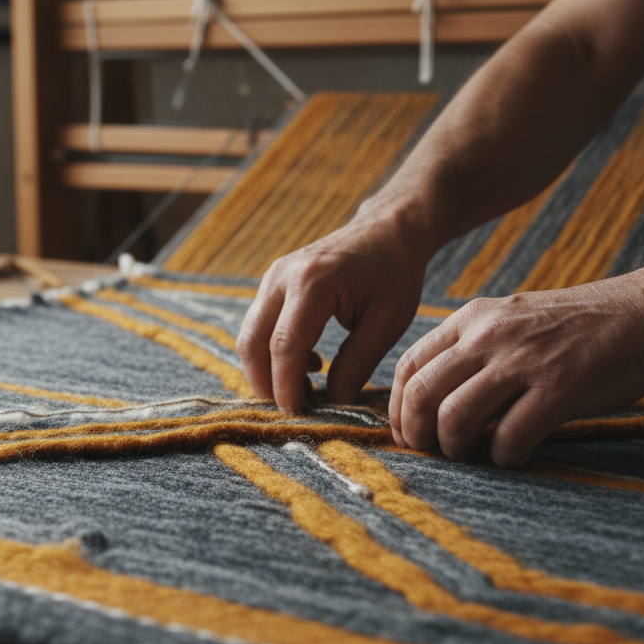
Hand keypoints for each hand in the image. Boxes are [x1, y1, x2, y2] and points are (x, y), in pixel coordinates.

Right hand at [237, 210, 432, 412]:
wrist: (387, 230)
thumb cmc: (394, 272)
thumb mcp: (388, 321)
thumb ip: (358, 362)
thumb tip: (335, 401)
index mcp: (313, 283)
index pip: (284, 346)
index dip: (286, 385)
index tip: (298, 413)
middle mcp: (282, 277)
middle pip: (252, 342)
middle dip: (265, 382)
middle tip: (294, 409)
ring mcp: (272, 276)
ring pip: (249, 335)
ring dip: (266, 369)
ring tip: (305, 388)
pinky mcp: (272, 282)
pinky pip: (258, 324)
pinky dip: (271, 351)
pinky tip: (309, 362)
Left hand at [389, 275, 643, 466]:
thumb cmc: (577, 327)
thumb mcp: (510, 320)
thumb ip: (471, 349)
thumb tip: (431, 401)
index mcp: (471, 319)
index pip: (408, 366)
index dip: (397, 408)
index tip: (407, 434)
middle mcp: (488, 336)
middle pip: (421, 395)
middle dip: (417, 435)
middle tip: (431, 455)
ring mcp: (523, 361)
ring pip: (455, 417)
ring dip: (455, 449)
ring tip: (470, 457)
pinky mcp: (558, 388)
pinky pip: (510, 436)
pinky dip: (504, 457)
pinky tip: (513, 457)